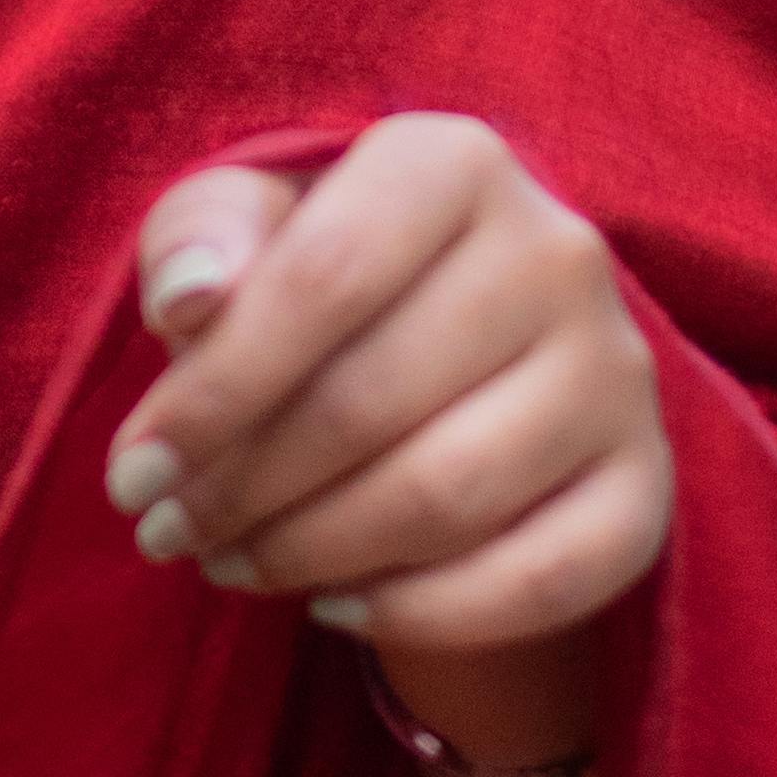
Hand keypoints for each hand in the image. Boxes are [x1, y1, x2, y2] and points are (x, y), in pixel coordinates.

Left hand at [104, 115, 671, 664]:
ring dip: (309, 553)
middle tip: (165, 532)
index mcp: (455, 162)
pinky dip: (419, 614)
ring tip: (229, 562)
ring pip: (446, 499)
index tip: (130, 474)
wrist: (457, 345)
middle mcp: (559, 255)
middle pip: (373, 402)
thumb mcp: (243, 227)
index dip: (213, 393)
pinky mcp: (646, 486)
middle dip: (241, 488)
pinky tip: (332, 604)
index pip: (325, 278)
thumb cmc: (320, 276)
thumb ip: (199, 239)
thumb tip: (190, 298)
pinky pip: (536, 581)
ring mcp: (617, 374)